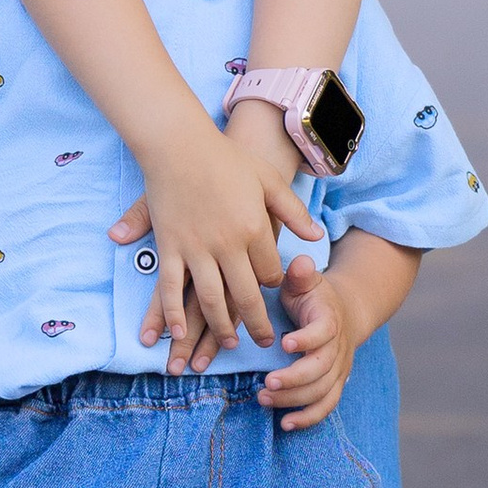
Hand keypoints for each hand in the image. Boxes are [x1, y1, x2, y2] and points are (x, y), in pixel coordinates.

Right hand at [108, 103, 319, 368]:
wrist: (179, 143)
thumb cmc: (226, 159)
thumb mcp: (268, 181)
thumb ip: (293, 212)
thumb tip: (317, 238)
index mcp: (255, 228)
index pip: (271, 272)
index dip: (274, 284)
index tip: (272, 288)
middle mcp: (228, 244)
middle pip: (246, 296)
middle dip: (257, 324)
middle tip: (265, 343)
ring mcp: (196, 248)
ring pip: (212, 300)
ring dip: (221, 327)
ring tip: (230, 344)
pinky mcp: (170, 247)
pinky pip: (172, 288)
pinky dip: (174, 313)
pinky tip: (179, 332)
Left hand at [256, 252, 353, 429]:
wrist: (345, 313)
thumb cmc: (314, 296)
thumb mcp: (307, 280)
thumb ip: (301, 274)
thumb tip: (300, 262)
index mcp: (329, 320)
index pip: (324, 332)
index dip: (306, 339)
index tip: (284, 343)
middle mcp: (337, 348)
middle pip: (322, 369)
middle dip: (295, 379)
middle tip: (266, 383)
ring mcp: (337, 369)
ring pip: (322, 391)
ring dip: (294, 400)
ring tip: (263, 398)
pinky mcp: (334, 385)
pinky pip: (326, 406)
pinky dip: (308, 419)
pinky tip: (285, 424)